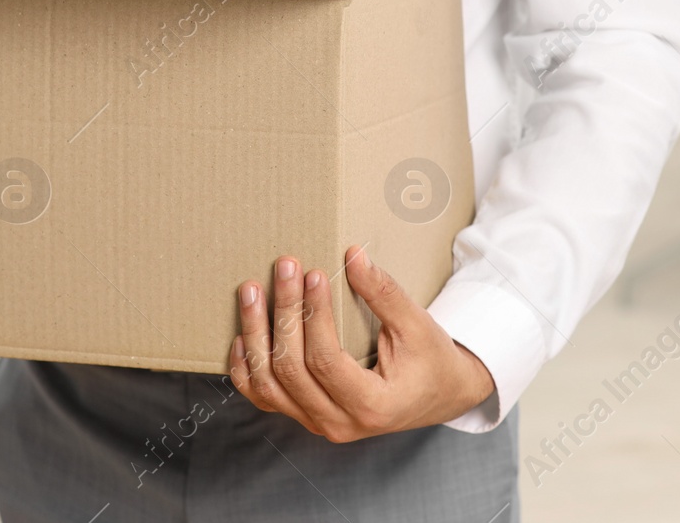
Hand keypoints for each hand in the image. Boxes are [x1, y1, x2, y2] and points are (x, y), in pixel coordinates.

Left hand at [229, 246, 494, 441]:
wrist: (439, 394)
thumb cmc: (431, 360)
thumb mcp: (418, 325)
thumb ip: (384, 293)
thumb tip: (353, 255)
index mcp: (372, 406)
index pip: (326, 360)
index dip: (313, 315)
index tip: (312, 274)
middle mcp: (339, 424)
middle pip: (291, 369)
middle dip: (283, 313)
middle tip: (284, 267)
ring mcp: (318, 423)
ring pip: (269, 385)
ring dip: (255, 335)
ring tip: (251, 291)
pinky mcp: (306, 415)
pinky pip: (264, 397)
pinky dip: (246, 369)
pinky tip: (241, 336)